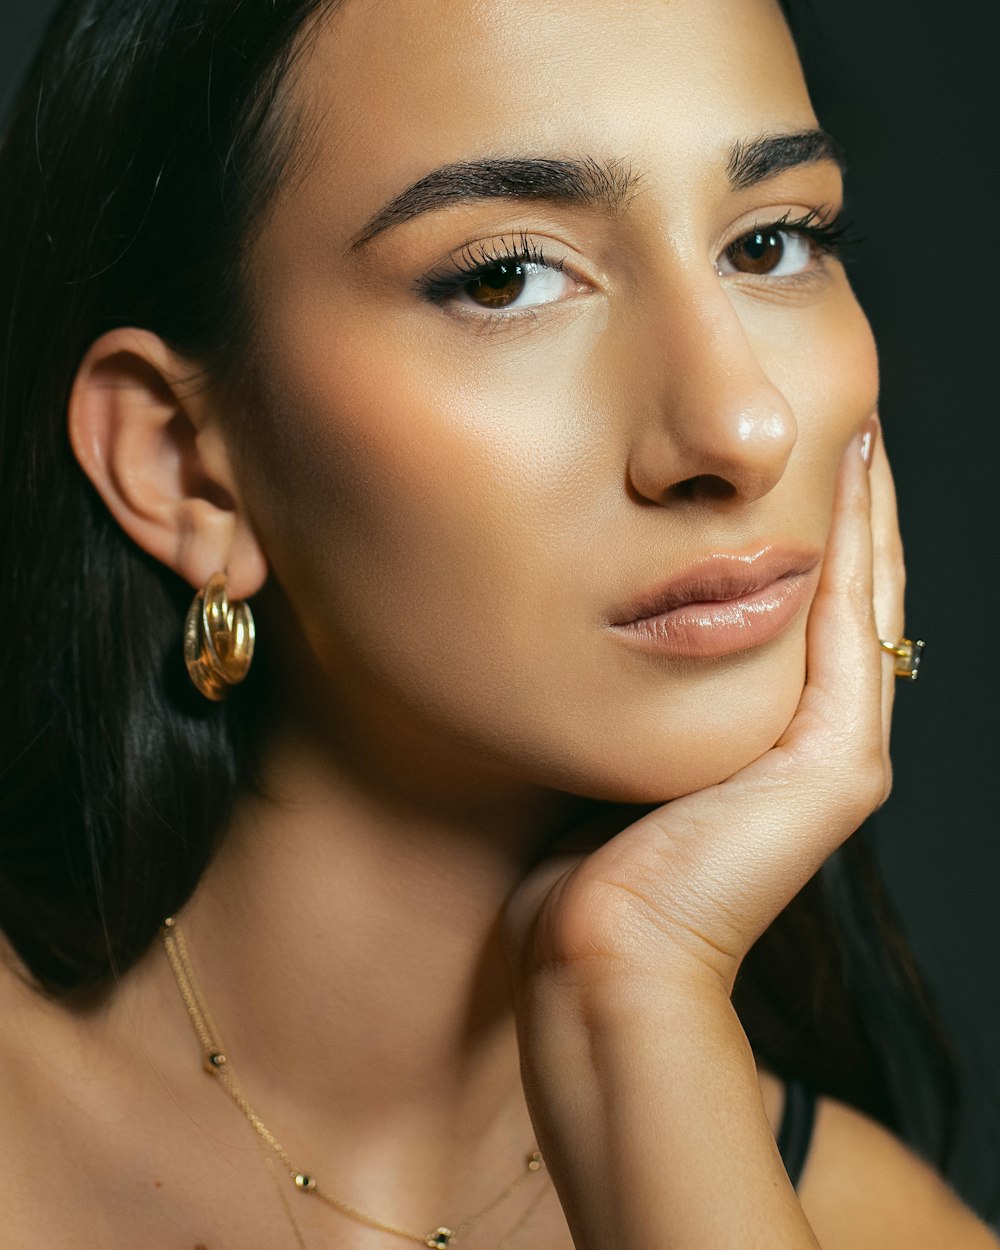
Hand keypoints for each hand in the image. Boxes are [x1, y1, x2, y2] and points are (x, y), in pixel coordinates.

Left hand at [505, 419, 903, 994]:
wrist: (601, 957)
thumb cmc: (585, 866)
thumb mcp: (617, 749)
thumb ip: (635, 691)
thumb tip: (597, 626)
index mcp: (771, 740)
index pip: (805, 613)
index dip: (806, 532)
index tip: (789, 453)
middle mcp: (817, 741)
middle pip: (846, 597)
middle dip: (843, 508)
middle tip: (839, 419)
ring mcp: (838, 753)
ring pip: (863, 599)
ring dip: (861, 511)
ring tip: (854, 425)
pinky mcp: (840, 765)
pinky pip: (853, 626)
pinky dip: (855, 546)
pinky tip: (849, 473)